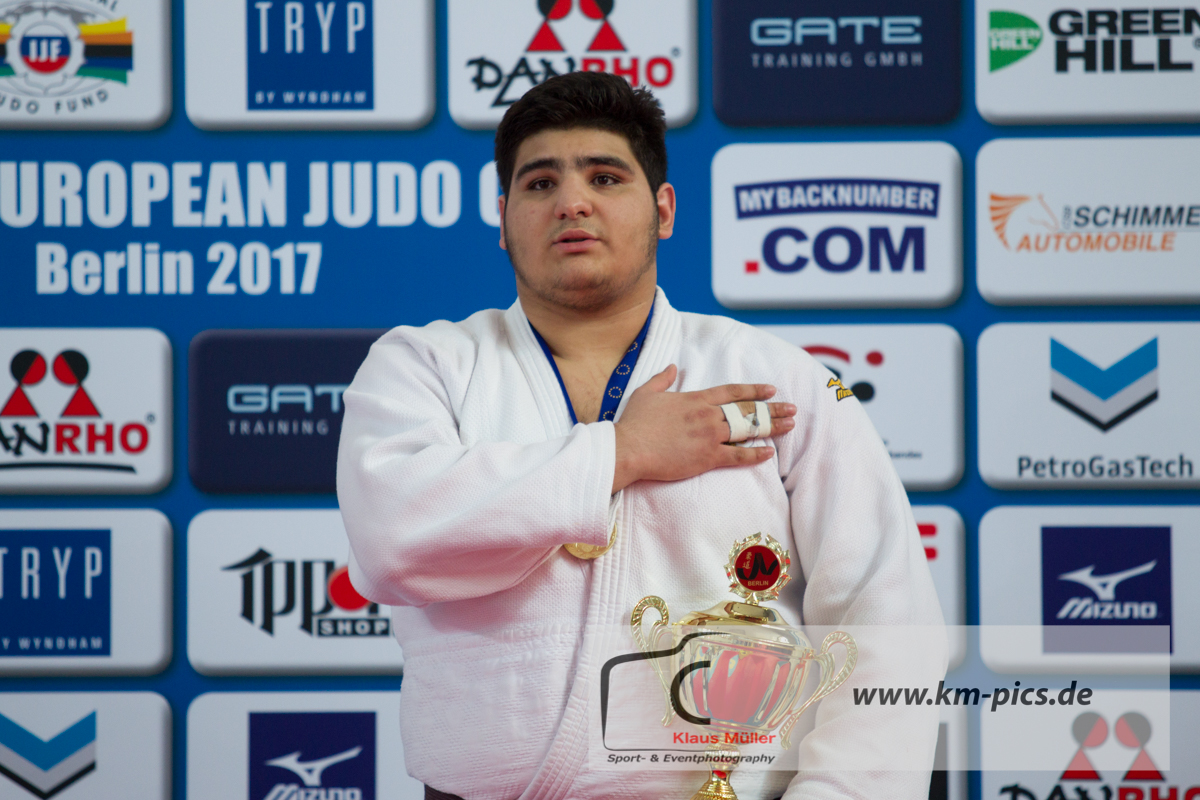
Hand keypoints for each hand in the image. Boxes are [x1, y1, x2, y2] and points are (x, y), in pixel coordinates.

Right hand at [611, 365, 795, 492]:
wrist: (629, 448)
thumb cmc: (635, 423)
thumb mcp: (646, 393)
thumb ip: (662, 379)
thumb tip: (672, 367)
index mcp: (695, 400)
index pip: (732, 392)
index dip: (753, 390)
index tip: (770, 390)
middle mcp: (707, 415)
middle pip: (746, 410)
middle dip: (772, 409)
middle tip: (792, 408)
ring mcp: (709, 436)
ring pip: (747, 430)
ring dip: (771, 427)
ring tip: (790, 426)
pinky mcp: (707, 457)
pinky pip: (737, 455)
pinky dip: (755, 454)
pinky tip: (769, 453)